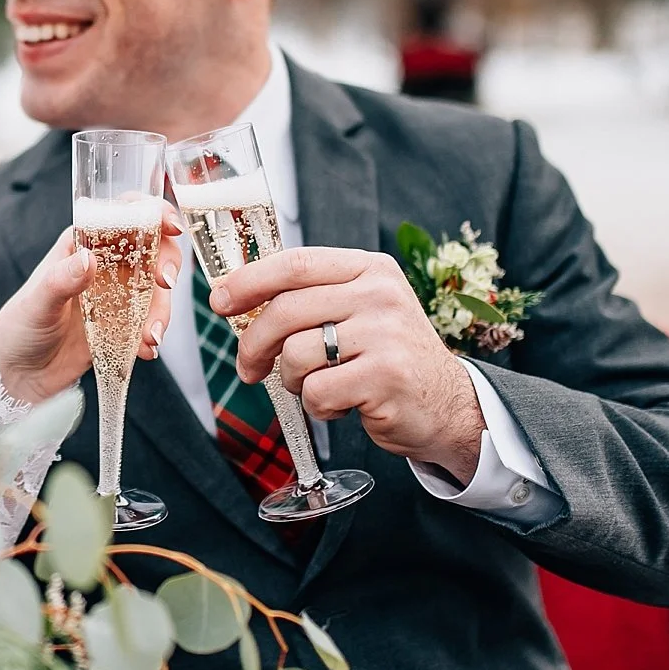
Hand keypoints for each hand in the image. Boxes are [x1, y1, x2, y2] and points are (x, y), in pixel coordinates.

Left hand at [0, 208, 183, 404]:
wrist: (19, 374)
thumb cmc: (19, 328)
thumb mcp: (37, 302)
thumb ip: (61, 280)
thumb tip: (89, 258)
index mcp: (82, 244)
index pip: (123, 215)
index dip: (151, 213)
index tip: (170, 226)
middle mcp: (104, 265)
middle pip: (151, 249)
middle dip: (167, 264)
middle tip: (163, 285)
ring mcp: (116, 295)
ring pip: (156, 289)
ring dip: (161, 309)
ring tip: (149, 336)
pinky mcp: (122, 325)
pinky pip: (149, 322)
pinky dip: (153, 334)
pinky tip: (145, 350)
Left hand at [210, 246, 485, 482]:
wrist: (449, 404)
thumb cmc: (388, 357)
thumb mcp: (360, 311)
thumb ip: (312, 298)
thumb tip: (235, 296)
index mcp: (369, 269)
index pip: (294, 263)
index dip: (248, 281)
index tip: (219, 301)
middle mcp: (379, 295)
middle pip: (286, 310)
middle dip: (253, 344)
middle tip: (248, 368)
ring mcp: (385, 334)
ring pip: (296, 354)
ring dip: (294, 380)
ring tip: (319, 386)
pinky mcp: (385, 376)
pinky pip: (317, 391)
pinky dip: (318, 406)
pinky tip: (343, 404)